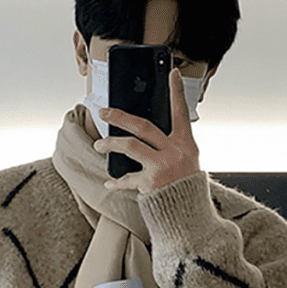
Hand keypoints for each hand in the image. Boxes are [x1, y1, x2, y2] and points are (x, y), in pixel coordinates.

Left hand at [93, 68, 200, 194]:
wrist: (188, 214)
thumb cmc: (184, 186)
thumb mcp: (187, 162)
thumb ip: (170, 146)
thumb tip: (145, 132)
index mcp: (185, 144)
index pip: (181, 113)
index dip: (177, 92)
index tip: (172, 73)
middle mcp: (174, 152)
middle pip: (143, 126)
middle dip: (120, 117)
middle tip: (104, 113)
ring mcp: (161, 167)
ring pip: (130, 146)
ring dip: (111, 143)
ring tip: (99, 146)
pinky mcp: (150, 183)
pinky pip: (128, 179)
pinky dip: (117, 182)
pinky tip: (109, 183)